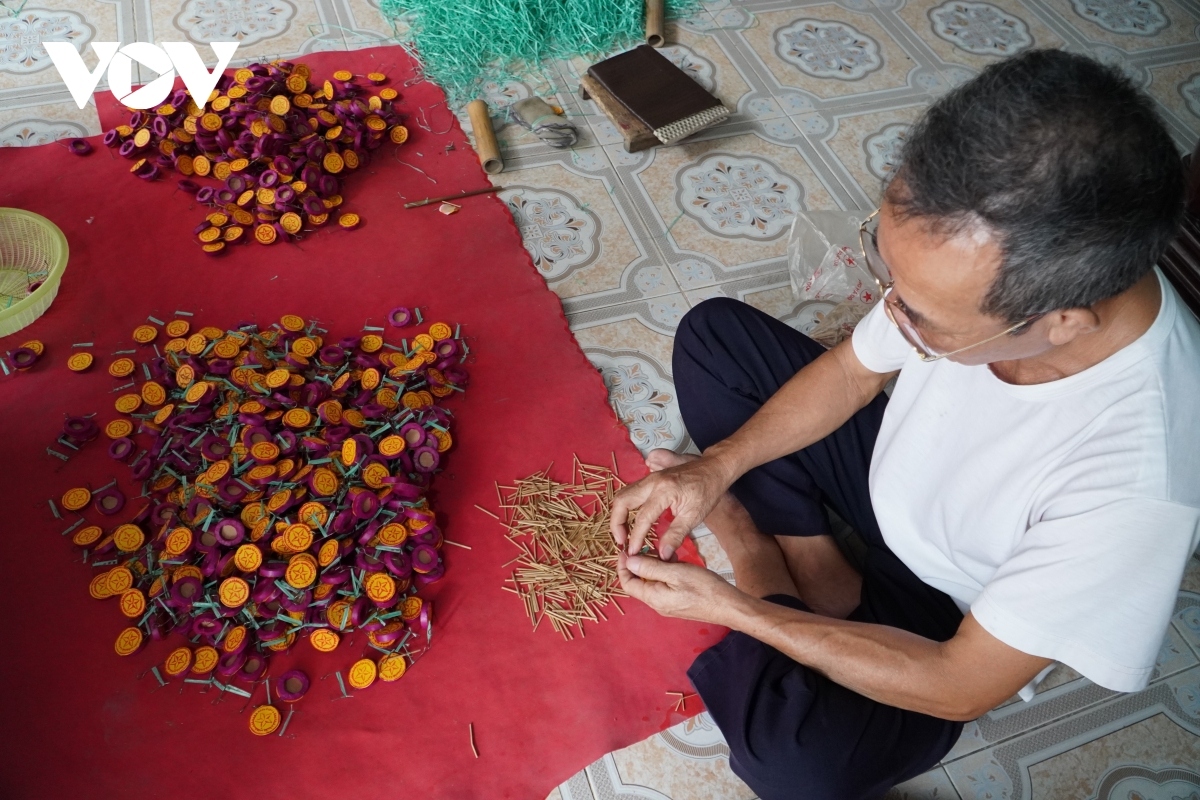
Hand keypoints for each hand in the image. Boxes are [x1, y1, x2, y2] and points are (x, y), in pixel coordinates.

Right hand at [610, 454, 735, 558]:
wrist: (713, 469)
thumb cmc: (707, 491)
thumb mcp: (694, 516)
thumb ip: (675, 536)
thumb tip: (662, 555)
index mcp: (664, 491)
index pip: (642, 518)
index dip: (635, 537)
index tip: (633, 552)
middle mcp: (652, 482)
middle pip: (622, 501)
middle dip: (616, 523)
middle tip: (621, 541)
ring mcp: (650, 478)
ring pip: (623, 494)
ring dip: (619, 514)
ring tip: (623, 533)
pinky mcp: (651, 479)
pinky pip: (630, 491)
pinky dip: (625, 506)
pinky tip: (631, 520)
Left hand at [616, 552, 739, 624]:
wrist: (729, 606)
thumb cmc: (704, 588)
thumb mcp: (676, 573)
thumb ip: (650, 568)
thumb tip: (629, 561)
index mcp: (653, 598)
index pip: (627, 583)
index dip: (623, 565)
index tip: (625, 548)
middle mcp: (657, 604)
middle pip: (639, 583)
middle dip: (639, 563)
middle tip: (646, 545)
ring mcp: (668, 604)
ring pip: (653, 582)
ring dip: (654, 566)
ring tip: (661, 550)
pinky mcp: (679, 602)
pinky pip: (664, 585)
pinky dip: (665, 572)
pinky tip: (674, 560)